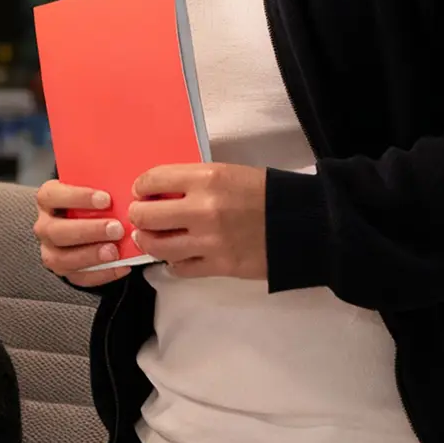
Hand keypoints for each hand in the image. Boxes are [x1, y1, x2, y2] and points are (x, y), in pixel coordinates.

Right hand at [34, 180, 137, 287]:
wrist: (85, 223)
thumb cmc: (92, 202)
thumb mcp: (93, 188)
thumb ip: (103, 186)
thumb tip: (124, 182)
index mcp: (48, 200)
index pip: (51, 196)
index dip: (77, 197)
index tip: (106, 199)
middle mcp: (44, 226)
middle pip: (57, 231)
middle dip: (88, 230)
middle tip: (116, 229)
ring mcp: (51, 250)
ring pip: (61, 258)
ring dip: (90, 255)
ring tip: (115, 251)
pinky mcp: (64, 271)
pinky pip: (78, 277)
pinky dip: (101, 274)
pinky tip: (122, 266)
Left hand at [128, 163, 269, 280]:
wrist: (305, 224)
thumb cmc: (268, 194)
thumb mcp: (230, 173)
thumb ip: (196, 182)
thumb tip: (162, 193)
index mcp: (208, 178)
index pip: (153, 180)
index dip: (141, 186)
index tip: (142, 191)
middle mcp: (203, 209)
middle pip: (146, 215)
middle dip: (138, 215)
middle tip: (142, 216)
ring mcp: (209, 241)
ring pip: (157, 246)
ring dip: (149, 241)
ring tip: (151, 238)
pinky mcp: (219, 266)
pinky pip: (180, 269)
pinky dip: (174, 263)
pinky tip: (179, 256)